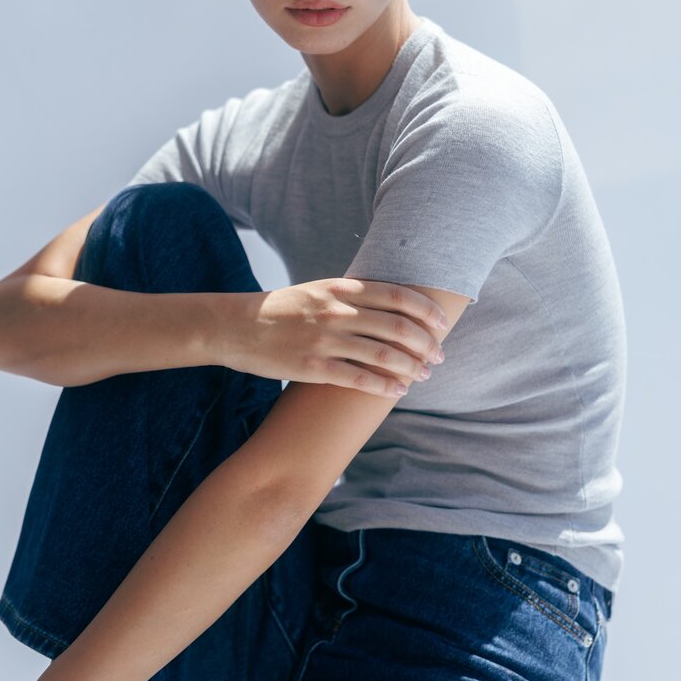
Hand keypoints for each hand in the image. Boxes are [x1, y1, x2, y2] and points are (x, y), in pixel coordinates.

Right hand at [219, 278, 448, 397]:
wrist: (237, 326)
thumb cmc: (283, 309)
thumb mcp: (319, 290)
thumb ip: (353, 295)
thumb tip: (392, 303)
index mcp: (341, 289)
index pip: (398, 295)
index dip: (426, 310)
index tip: (442, 323)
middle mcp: (337, 311)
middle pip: (398, 327)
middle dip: (426, 344)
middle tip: (438, 356)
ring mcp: (325, 339)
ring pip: (383, 355)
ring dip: (411, 368)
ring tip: (422, 376)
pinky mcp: (312, 367)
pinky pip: (358, 379)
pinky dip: (384, 386)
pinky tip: (397, 391)